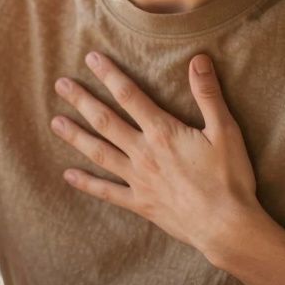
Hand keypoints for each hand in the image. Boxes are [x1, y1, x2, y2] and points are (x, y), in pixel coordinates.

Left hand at [50, 51, 264, 268]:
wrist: (226, 226)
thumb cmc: (229, 178)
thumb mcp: (225, 131)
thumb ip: (208, 95)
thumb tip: (198, 60)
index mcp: (163, 133)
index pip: (130, 96)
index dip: (109, 75)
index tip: (91, 59)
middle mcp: (143, 153)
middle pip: (106, 122)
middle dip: (82, 101)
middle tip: (61, 85)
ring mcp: (138, 180)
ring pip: (100, 153)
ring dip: (76, 136)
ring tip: (55, 122)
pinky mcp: (140, 203)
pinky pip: (107, 192)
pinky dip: (87, 183)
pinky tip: (68, 175)